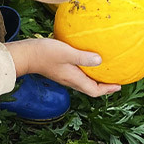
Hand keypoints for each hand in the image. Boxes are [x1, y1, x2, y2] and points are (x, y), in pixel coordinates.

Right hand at [6, 38, 120, 97]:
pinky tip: (86, 59)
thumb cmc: (45, 53)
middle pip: (90, 88)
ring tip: (103, 70)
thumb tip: (100, 61)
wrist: (25, 55)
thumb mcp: (67, 53)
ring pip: (83, 81)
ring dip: (94, 78)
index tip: (118, 86)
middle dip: (103, 86)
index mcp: (74, 79)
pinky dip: (85, 70)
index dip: (107, 90)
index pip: (94, 90)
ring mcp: (63, 76)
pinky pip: (76, 73)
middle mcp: (69, 80)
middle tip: (113, 80)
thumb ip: (83, 57)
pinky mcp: (58, 70)